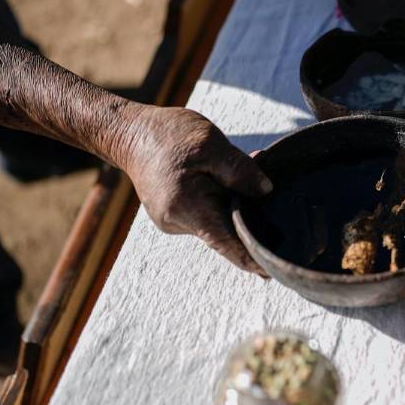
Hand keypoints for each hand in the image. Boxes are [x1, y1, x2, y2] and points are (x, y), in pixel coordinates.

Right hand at [119, 106, 272, 275]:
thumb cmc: (167, 136)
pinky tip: (229, 176)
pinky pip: (206, 211)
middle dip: (251, 216)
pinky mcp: (174, 213)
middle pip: (225, 231)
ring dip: (236, 202)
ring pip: (217, 219)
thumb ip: (240, 170)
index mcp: (187, 207)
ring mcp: (174, 220)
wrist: (129, 132)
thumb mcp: (210, 144)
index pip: (227, 245)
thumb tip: (266, 192)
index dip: (252, 260)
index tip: (275, 272)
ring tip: (250, 170)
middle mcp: (178, 222)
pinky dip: (221, 198)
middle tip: (275, 196)